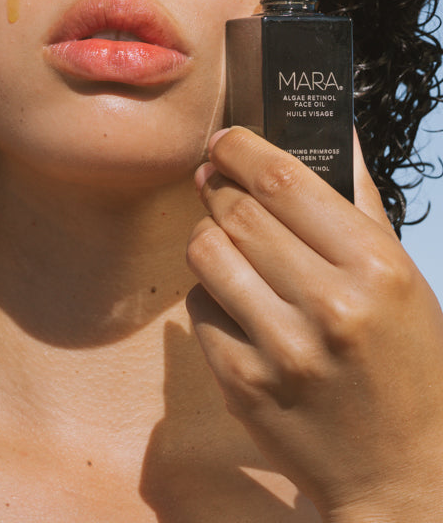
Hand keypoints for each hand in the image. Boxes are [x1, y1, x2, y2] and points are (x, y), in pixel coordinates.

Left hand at [186, 126, 442, 521]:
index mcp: (375, 268)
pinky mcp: (244, 383)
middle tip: (216, 181)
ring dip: (208, 235)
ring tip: (225, 240)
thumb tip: (331, 130)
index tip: (226, 140)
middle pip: (237, 210)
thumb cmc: (407, 362)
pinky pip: (199, 307)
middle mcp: (330, 306)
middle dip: (218, 186)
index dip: (241, 149)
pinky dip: (211, 294)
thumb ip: (360, 201)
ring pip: (206, 251)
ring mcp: (282, 350)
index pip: (283, 180)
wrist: (404, 475)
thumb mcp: (402, 277)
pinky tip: (238, 301)